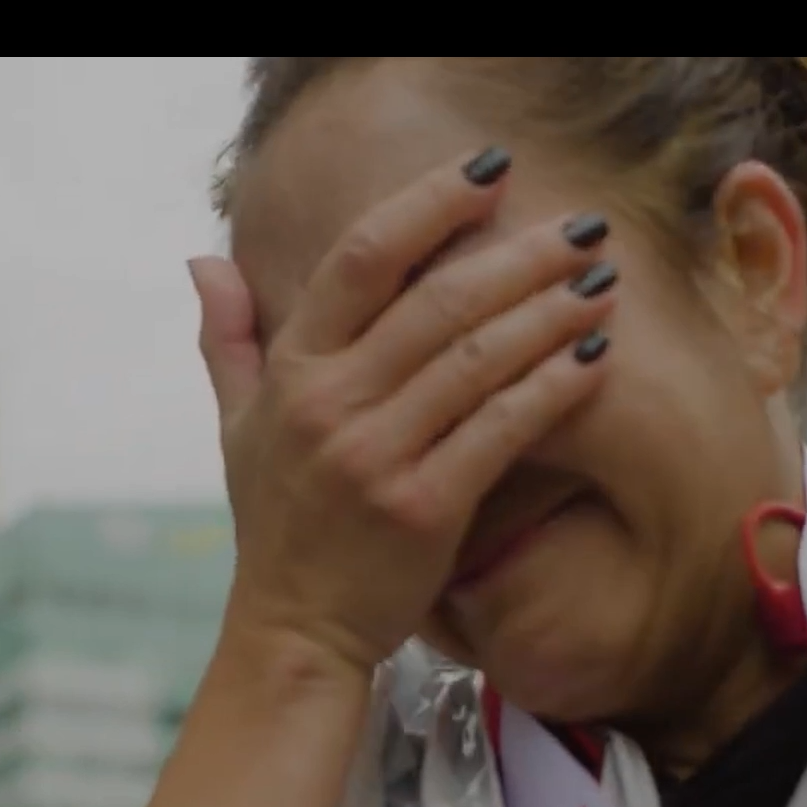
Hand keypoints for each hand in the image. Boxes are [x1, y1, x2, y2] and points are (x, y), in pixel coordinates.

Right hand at [192, 147, 616, 674]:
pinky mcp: (423, 508)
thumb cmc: (277, 525)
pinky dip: (552, 389)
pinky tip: (595, 360)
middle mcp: (330, 404)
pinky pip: (500, 431)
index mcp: (293, 371)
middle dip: (520, 256)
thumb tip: (204, 260)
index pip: (361, 259)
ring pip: (477, 360)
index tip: (488, 174)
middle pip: (437, 301)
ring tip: (602, 283)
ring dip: (549, 314)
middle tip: (583, 228)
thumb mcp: (236, 427)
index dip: (428, 206)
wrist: (296, 633)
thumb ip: (228, 339)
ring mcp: (376, 456)